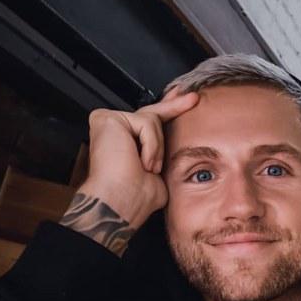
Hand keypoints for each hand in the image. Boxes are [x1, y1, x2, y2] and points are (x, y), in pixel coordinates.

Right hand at [60, 88, 199, 253]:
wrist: (120, 204)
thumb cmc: (137, 196)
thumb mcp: (161, 169)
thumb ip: (164, 152)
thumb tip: (182, 143)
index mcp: (126, 142)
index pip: (149, 121)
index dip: (168, 109)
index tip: (184, 99)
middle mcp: (114, 129)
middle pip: (151, 112)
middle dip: (174, 105)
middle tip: (193, 97)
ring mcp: (109, 121)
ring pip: (153, 120)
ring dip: (158, 148)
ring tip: (149, 168)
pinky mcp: (107, 118)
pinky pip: (146, 123)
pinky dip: (151, 145)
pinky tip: (143, 162)